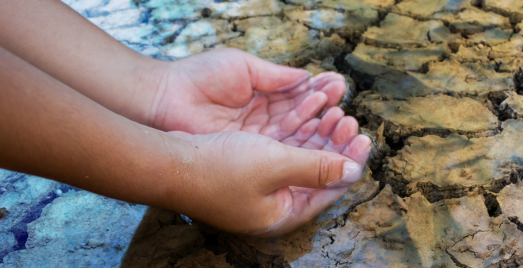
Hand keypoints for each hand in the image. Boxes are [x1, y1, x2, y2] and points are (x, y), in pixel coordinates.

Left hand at [150, 48, 348, 140]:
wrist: (163, 100)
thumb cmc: (197, 78)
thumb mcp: (243, 68)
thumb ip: (276, 77)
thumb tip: (308, 78)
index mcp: (263, 97)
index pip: (300, 98)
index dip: (320, 94)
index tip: (339, 87)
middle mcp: (263, 122)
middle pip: (304, 121)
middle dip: (327, 116)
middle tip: (346, 111)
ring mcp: (257, 141)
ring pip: (297, 139)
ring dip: (321, 132)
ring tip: (340, 121)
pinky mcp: (249, 157)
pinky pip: (282, 153)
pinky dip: (303, 146)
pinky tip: (321, 136)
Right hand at [168, 130, 370, 236]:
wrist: (166, 161)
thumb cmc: (218, 168)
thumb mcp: (276, 165)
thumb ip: (317, 167)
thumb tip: (353, 171)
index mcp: (284, 214)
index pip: (330, 190)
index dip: (350, 161)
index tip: (364, 137)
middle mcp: (274, 205)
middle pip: (318, 173)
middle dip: (335, 144)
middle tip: (349, 119)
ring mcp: (260, 189)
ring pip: (301, 158)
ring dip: (317, 134)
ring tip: (333, 110)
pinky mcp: (247, 170)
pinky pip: (282, 150)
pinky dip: (296, 132)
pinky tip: (308, 112)